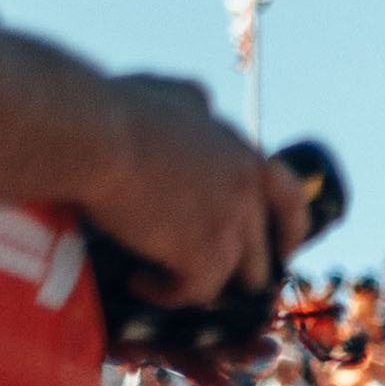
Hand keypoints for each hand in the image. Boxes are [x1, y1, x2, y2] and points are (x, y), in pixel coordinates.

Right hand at [78, 83, 292, 300]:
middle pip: (260, 247)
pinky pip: (195, 293)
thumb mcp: (170, 92)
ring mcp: (230, 227)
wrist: (93, 136)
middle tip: (210, 274)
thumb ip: (195, 103)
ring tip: (164, 280)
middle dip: (241, 266)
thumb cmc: (117, 108)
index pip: (290, 197)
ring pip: (232, 276)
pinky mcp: (203, 257)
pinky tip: (140, 284)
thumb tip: (204, 103)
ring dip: (201, 282)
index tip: (283, 250)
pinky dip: (168, 294)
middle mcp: (246, 192)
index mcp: (243, 154)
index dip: (291, 229)